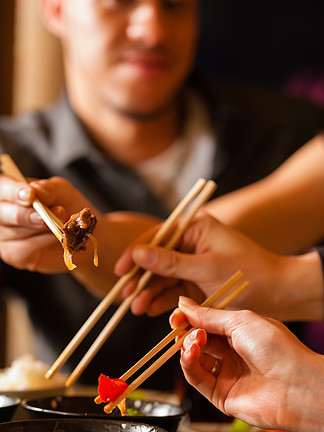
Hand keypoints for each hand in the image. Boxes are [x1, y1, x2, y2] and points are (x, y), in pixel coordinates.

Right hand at [0, 174, 97, 272]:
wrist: (80, 234)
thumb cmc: (67, 208)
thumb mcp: (63, 192)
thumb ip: (49, 188)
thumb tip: (37, 190)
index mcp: (10, 191)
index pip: (2, 187)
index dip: (12, 191)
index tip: (30, 195)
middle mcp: (3, 212)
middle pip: (2, 212)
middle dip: (26, 214)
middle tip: (49, 213)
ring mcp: (5, 234)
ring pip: (14, 231)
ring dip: (41, 228)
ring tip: (60, 224)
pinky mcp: (12, 254)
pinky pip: (23, 248)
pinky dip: (43, 241)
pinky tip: (54, 237)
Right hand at [115, 213, 322, 319]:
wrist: (278, 294)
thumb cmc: (246, 272)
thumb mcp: (205, 267)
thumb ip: (170, 262)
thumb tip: (136, 253)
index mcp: (194, 228)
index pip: (157, 238)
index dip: (136, 254)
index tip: (120, 271)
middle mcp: (191, 243)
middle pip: (156, 259)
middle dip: (141, 278)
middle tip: (126, 296)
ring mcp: (192, 264)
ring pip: (163, 277)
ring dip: (150, 292)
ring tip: (136, 308)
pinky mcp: (196, 282)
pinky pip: (174, 290)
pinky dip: (163, 300)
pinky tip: (151, 310)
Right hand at [171, 297, 323, 430]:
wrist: (294, 385)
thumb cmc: (276, 348)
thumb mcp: (239, 320)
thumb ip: (208, 315)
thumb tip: (184, 304)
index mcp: (238, 331)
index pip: (205, 323)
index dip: (189, 318)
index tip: (177, 314)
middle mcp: (231, 352)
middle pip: (197, 340)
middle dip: (186, 331)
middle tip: (180, 325)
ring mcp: (225, 373)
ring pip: (194, 358)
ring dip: (187, 346)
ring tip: (195, 341)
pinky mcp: (220, 393)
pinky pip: (196, 378)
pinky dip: (188, 364)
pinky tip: (191, 353)